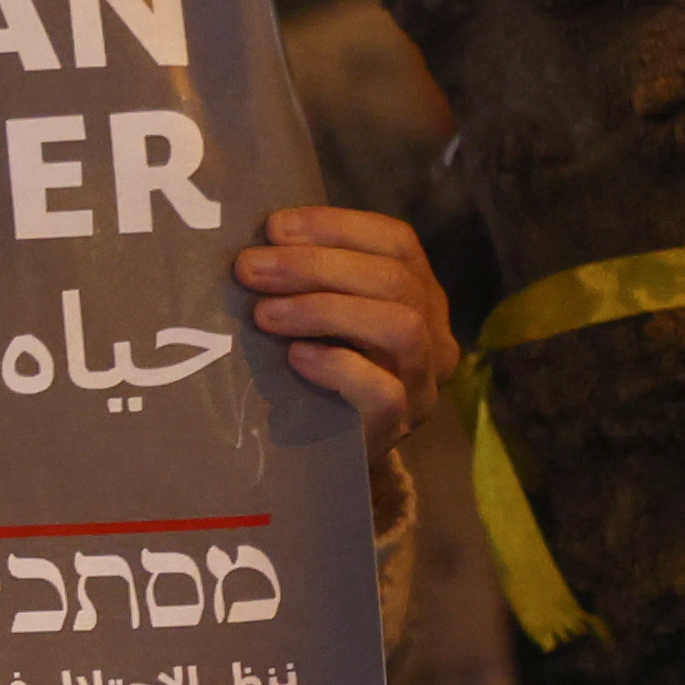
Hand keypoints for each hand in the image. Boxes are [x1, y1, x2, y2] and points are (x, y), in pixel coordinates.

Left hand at [233, 202, 458, 452]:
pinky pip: (383, 391)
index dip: (337, 227)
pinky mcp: (397, 424)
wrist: (325, 458)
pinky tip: (297, 357)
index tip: (275, 227)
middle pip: (393, 281)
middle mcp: (433, 335)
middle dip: (314, 266)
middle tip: (250, 268)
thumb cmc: (314, 372)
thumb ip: (310, 278)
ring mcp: (422, 383)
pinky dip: (338, 367)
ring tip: (265, 314)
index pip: (398, 242)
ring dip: (325, 309)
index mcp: (420, 295)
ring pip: (400, 327)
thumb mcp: (321, 318)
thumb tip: (260, 236)